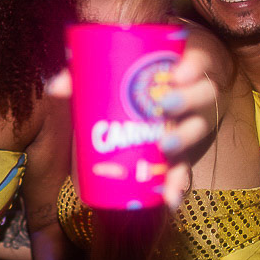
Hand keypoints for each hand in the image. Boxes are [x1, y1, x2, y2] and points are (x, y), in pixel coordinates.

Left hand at [47, 54, 218, 210]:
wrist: (161, 100)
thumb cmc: (139, 78)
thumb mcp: (120, 71)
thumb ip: (87, 76)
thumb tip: (55, 87)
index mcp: (182, 67)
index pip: (197, 61)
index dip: (191, 66)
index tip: (176, 73)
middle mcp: (194, 95)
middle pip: (203, 95)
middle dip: (186, 100)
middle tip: (165, 105)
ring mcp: (192, 125)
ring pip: (198, 130)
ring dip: (183, 139)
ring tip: (166, 147)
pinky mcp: (184, 152)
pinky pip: (186, 167)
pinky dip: (178, 184)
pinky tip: (171, 198)